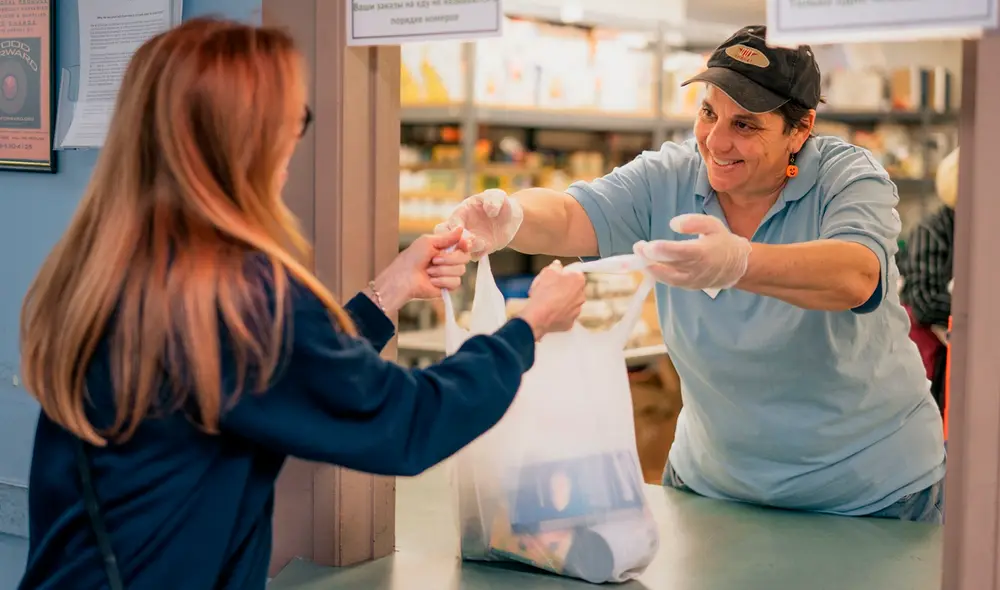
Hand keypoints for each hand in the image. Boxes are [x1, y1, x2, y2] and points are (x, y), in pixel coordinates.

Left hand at [370, 228, 470, 313]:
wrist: (404, 278)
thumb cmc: (412, 258)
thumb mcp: (428, 242)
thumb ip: (447, 237)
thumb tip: (461, 228)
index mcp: (446, 248)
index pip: (464, 245)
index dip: (466, 244)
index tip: (463, 244)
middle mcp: (450, 261)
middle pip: (465, 258)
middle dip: (449, 259)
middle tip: (434, 259)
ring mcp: (449, 274)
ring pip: (460, 270)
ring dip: (442, 270)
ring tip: (428, 271)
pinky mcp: (448, 286)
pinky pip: (456, 282)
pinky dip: (442, 281)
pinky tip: (432, 280)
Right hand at [435, 188, 523, 258]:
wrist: (511, 219)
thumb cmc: (502, 204)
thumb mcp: (499, 196)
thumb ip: (494, 200)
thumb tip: (490, 211)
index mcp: (461, 212)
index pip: (450, 225)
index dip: (456, 232)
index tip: (470, 236)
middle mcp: (460, 227)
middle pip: (442, 238)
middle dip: (452, 245)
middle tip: (469, 245)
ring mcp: (467, 239)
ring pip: (456, 251)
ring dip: (468, 251)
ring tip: (485, 243)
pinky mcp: (476, 249)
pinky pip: (471, 257)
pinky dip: (478, 255)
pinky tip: (489, 246)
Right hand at [517, 261, 586, 339]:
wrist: (538, 316)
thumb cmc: (544, 293)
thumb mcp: (547, 272)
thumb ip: (555, 266)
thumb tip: (557, 265)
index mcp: (579, 281)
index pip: (576, 273)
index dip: (565, 273)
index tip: (557, 275)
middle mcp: (581, 296)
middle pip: (572, 288)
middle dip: (562, 287)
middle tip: (548, 287)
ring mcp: (576, 311)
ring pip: (569, 303)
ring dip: (560, 301)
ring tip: (546, 301)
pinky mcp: (570, 323)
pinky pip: (564, 315)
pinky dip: (557, 313)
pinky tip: (547, 311)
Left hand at [633, 214, 750, 289]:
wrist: (734, 266)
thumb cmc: (721, 241)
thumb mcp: (713, 224)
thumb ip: (694, 222)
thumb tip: (673, 223)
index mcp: (704, 252)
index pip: (681, 253)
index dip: (663, 250)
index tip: (647, 245)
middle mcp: (697, 269)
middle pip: (670, 264)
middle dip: (651, 257)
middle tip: (638, 247)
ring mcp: (692, 280)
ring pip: (667, 277)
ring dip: (650, 268)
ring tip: (638, 257)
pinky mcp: (688, 286)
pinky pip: (670, 282)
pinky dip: (657, 274)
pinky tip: (647, 265)